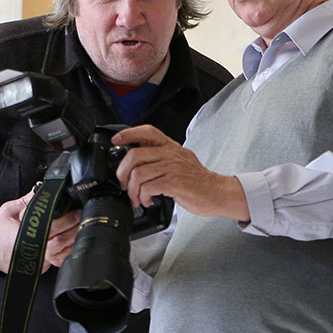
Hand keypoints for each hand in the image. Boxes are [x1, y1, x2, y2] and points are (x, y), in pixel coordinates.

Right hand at [0, 190, 81, 273]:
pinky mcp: (41, 266)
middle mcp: (33, 251)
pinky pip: (59, 261)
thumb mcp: (8, 211)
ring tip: (79, 227)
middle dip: (74, 228)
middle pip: (61, 242)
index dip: (67, 220)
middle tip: (81, 217)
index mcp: (24, 236)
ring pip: (62, 254)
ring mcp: (38, 261)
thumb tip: (41, 190)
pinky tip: (71, 241)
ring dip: (73, 240)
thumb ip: (26, 201)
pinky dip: (67, 252)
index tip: (76, 211)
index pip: (51, 228)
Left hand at [111, 125, 249, 220]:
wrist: (216, 193)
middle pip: (135, 155)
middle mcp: (171, 154)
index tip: (116, 141)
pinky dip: (143, 197)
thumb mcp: (180, 161)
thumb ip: (162, 158)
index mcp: (171, 147)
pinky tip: (147, 201)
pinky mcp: (174, 182)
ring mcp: (173, 167)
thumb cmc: (197, 181)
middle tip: (123, 184)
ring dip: (132, 190)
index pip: (148, 131)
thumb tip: (137, 163)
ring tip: (136, 198)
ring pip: (138, 173)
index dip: (129, 134)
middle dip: (122, 172)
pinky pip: (147, 187)